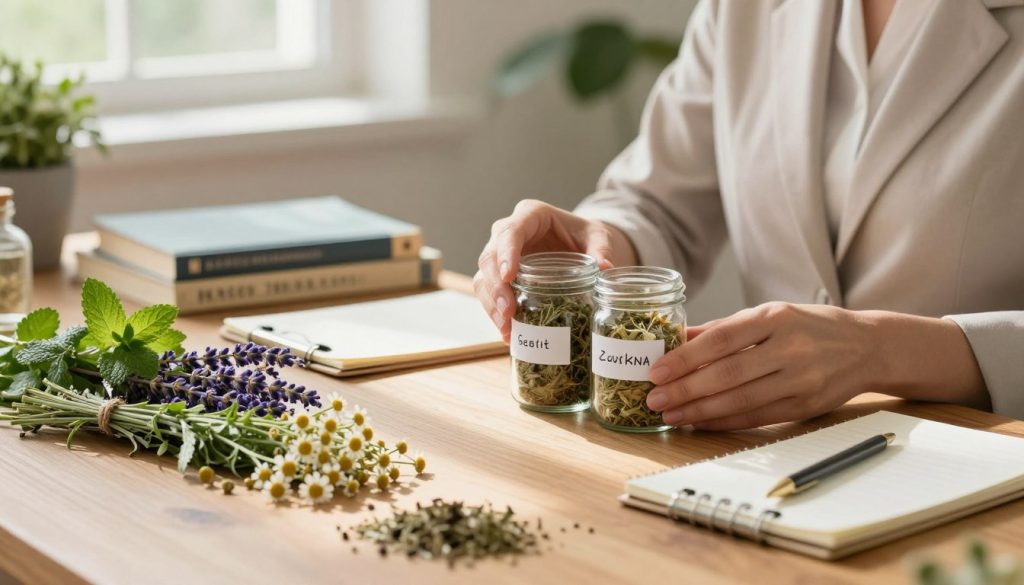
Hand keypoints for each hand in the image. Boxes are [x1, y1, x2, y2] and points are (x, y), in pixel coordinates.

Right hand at [474, 199, 636, 341]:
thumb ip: (601, 250)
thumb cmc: (586, 236)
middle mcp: (509, 233)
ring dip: (491, 304)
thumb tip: (605, 268)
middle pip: (490, 257)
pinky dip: (496, 314)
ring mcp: (502, 256)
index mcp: (531, 215)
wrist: (581, 244)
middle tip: (508, 311)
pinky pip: (490, 294)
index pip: (511, 231)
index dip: (506, 253)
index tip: (510, 277)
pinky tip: (508, 333)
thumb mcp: (598, 238)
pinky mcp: (502, 277)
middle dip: (496, 286)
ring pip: (484, 278)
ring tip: (506, 327)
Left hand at [644, 302, 988, 430]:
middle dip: (686, 390)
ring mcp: (800, 380)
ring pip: (741, 401)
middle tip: (654, 399)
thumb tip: (677, 339)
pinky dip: (724, 422)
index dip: (685, 358)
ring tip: (669, 415)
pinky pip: (757, 418)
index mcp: (775, 318)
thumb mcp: (769, 314)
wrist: (867, 346)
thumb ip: (724, 329)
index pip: (721, 340)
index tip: (657, 371)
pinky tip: (700, 422)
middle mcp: (790, 349)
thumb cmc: (809, 326)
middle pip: (728, 375)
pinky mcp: (806, 407)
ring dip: (699, 411)